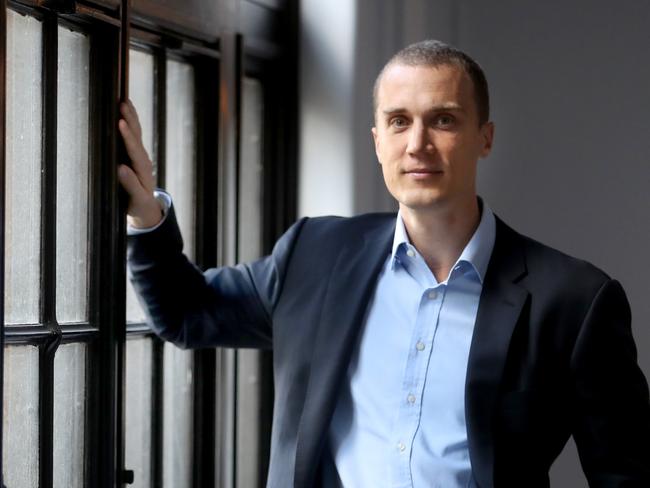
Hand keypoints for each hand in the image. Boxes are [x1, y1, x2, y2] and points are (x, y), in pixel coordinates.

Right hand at [117, 100, 161, 227]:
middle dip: (130, 120)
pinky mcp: (136, 154)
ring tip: (124, 101)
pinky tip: (125, 111)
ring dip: (131, 117)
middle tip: (122, 104)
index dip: (127, 136)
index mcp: (143, 169)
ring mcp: (140, 155)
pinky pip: (134, 135)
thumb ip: (131, 184)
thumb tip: (120, 169)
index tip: (120, 123)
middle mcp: (143, 159)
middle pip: (137, 136)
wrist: (146, 207)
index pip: (134, 150)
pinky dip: (130, 122)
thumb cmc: (139, 203)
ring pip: (137, 133)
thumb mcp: (136, 198)